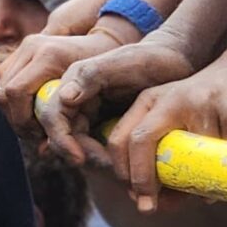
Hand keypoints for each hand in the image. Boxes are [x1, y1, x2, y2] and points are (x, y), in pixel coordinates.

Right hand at [0, 30, 123, 148]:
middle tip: (37, 135)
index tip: (41, 135)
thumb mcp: (95, 99)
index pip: (15, 92)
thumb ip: (69, 123)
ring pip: (0, 87)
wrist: (110, 42)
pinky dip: (16, 101)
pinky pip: (6, 81)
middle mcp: (32, 46)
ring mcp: (25, 45)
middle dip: (16, 120)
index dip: (22, 120)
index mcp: (50, 55)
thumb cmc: (108, 75)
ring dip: (15, 112)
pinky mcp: (23, 51)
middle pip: (2, 92)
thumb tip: (43, 151)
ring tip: (37, 125)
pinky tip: (35, 111)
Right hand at [37, 36, 196, 170]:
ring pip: (77, 143)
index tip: (79, 158)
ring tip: (118, 167)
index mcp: (73, 80)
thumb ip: (90, 76)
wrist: (175, 62)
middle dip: (78, 153)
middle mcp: (76, 96)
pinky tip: (122, 163)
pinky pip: (94, 145)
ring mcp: (89, 110)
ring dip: (92, 158)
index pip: (52, 114)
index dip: (60, 138)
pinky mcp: (103, 122)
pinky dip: (104, 157)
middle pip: (61, 133)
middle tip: (108, 166)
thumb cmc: (150, 58)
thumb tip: (64, 98)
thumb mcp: (123, 63)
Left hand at [103, 62, 226, 210]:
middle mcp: (170, 98)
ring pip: (192, 154)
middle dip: (141, 179)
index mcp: (149, 101)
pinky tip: (223, 182)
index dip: (122, 171)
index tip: (133, 195)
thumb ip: (162, 158)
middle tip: (148, 207)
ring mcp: (202, 102)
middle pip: (141, 140)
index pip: (120, 137)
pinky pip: (226, 153)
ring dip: (192, 184)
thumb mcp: (175, 124)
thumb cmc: (202, 109)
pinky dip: (224, 175)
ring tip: (198, 194)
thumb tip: (155, 205)